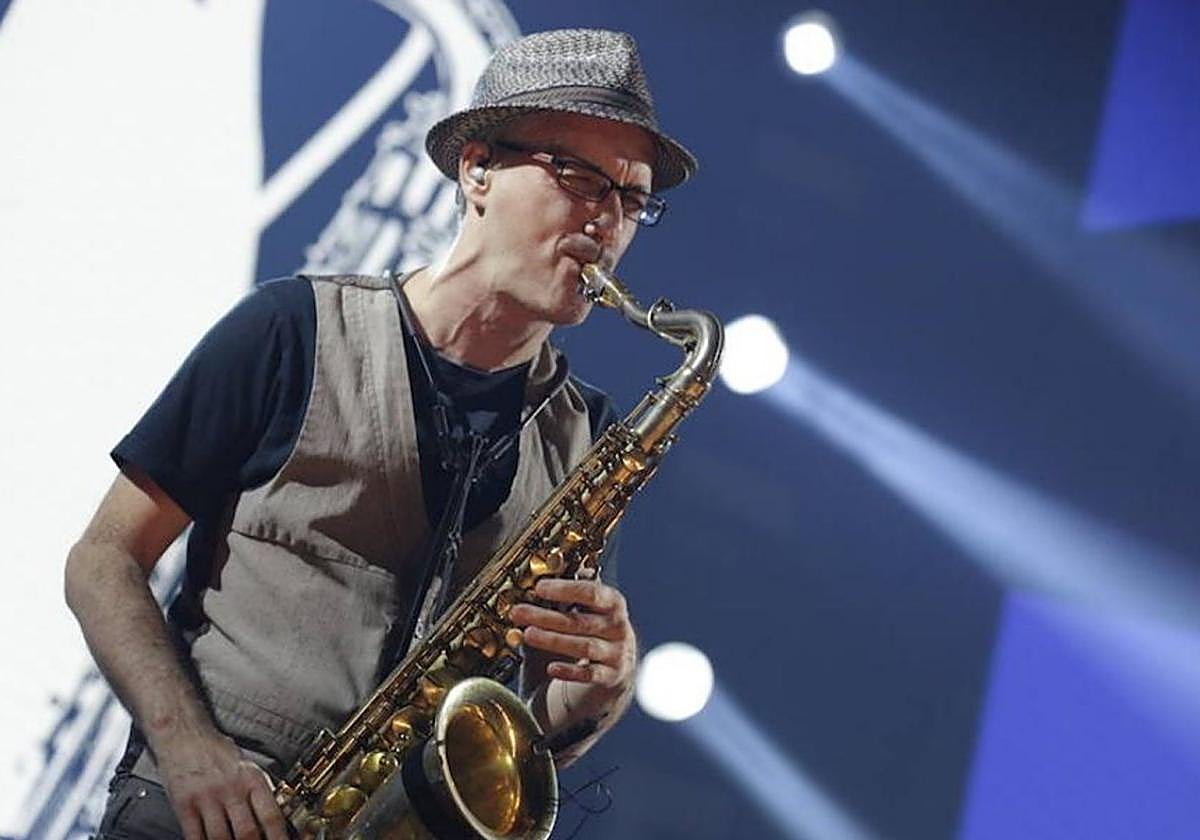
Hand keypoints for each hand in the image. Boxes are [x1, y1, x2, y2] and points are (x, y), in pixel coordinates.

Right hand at [155, 730, 287, 839]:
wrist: (183, 733)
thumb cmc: (215, 750)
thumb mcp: (246, 765)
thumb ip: (259, 790)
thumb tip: (275, 817)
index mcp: (251, 778)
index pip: (271, 815)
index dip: (279, 838)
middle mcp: (230, 788)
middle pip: (247, 832)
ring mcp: (206, 798)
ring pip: (221, 839)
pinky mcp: (184, 805)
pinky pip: (195, 836)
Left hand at [511, 578, 636, 690]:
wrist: (613, 670)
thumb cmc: (590, 634)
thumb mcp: (582, 613)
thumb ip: (562, 604)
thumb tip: (532, 594)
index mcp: (612, 604)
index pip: (592, 593)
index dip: (565, 589)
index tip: (540, 588)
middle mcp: (618, 627)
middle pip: (581, 621)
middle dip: (547, 617)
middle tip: (519, 612)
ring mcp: (617, 653)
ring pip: (584, 647)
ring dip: (553, 640)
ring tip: (528, 635)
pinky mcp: (611, 677)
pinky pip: (589, 674)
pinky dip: (569, 671)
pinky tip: (551, 668)